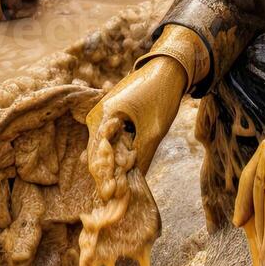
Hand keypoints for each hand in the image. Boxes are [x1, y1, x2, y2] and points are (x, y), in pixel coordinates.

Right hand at [85, 56, 186, 192]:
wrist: (167, 68)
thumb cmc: (161, 96)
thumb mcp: (154, 131)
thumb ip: (143, 157)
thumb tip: (134, 185)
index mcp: (104, 117)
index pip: (98, 156)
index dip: (104, 178)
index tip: (112, 196)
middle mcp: (96, 116)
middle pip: (96, 154)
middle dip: (106, 175)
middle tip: (113, 196)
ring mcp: (101, 115)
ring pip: (102, 148)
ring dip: (111, 166)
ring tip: (117, 188)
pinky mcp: (109, 116)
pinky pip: (109, 140)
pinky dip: (115, 154)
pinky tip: (121, 169)